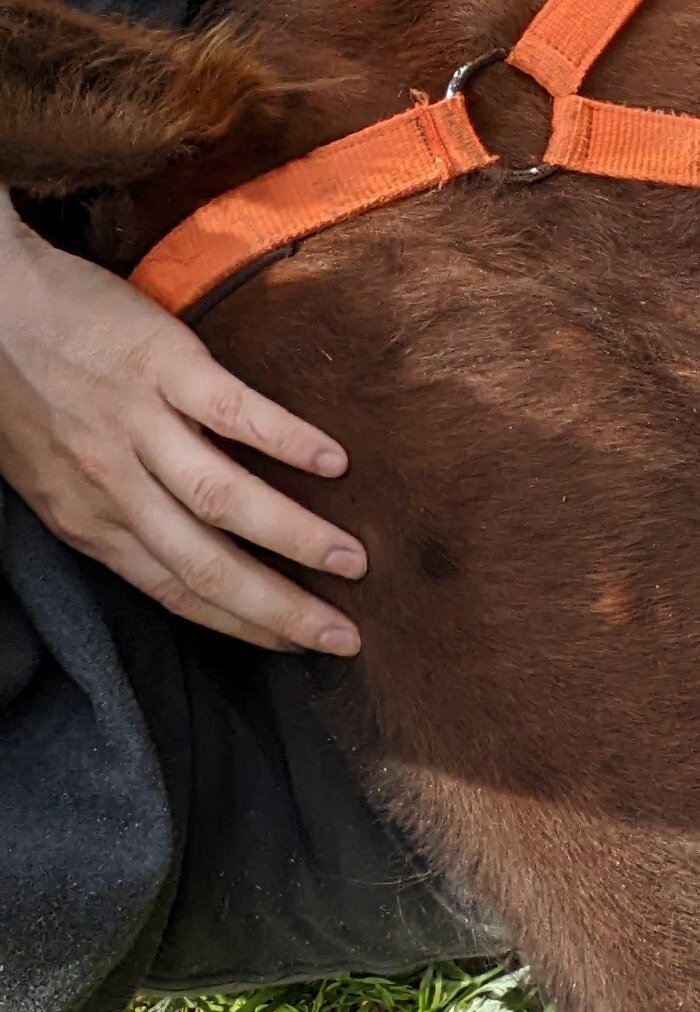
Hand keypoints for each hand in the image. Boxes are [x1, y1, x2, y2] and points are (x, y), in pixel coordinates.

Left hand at [0, 190, 363, 652]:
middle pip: (207, 566)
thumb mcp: (49, 475)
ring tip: (353, 560)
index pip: (177, 592)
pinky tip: (333, 463)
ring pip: (223, 500)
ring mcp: (136, 423)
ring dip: (295, 538)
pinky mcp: (159, 364)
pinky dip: (286, 442)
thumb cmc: (19, 388)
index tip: (299, 647)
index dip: (243, 627)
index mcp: (88, 519)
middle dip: (282, 610)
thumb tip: (179, 549)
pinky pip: (231, 412)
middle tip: (345, 636)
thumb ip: (110, 513)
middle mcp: (112, 484)